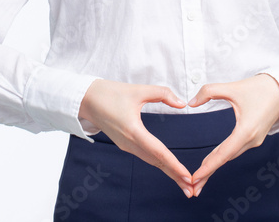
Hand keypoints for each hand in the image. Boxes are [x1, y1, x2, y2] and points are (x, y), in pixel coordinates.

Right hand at [78, 79, 195, 197]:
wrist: (86, 99)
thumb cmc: (110, 93)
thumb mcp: (138, 90)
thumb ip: (162, 94)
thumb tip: (182, 103)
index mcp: (133, 131)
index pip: (158, 152)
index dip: (174, 165)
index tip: (187, 176)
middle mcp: (130, 143)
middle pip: (157, 162)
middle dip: (175, 176)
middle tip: (191, 189)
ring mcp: (126, 145)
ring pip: (151, 161)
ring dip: (168, 171)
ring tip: (184, 182)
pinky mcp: (125, 144)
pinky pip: (145, 156)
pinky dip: (159, 163)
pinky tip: (168, 167)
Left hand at [185, 73, 278, 196]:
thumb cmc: (260, 88)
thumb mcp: (232, 87)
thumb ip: (209, 92)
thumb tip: (191, 102)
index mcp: (246, 131)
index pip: (223, 154)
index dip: (208, 167)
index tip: (195, 178)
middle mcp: (251, 140)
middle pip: (225, 159)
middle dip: (208, 172)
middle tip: (192, 186)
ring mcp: (254, 140)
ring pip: (230, 156)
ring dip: (214, 165)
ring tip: (199, 176)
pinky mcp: (255, 137)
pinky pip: (235, 150)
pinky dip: (222, 157)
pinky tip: (212, 160)